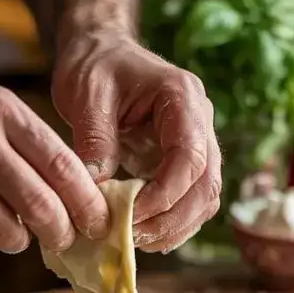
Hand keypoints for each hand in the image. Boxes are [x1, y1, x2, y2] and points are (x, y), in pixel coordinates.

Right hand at [0, 68, 108, 257]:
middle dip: (60, 233)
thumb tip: (80, 191)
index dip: (87, 203)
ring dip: (14, 238)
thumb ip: (30, 142)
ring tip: (3, 221)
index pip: (63, 167)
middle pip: (42, 207)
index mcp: (2, 111)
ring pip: (7, 233)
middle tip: (62, 239)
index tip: (99, 223)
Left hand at [52, 31, 221, 252]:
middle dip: (172, 219)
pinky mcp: (186, 162)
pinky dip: (173, 223)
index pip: (190, 158)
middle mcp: (201, 121)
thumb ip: (95, 140)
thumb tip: (99, 192)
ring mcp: (199, 143)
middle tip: (131, 237)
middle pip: (206, 185)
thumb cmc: (94, 66)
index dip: (164, 195)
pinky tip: (144, 233)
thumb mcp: (86, 95)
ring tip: (136, 240)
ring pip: (206, 198)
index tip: (129, 216)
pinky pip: (193, 200)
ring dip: (176, 227)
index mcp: (182, 97)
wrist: (102, 52)